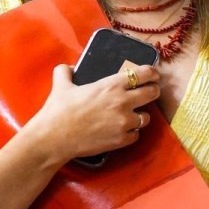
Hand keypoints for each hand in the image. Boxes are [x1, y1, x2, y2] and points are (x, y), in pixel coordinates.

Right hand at [23, 63, 159, 161]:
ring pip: (146, 117)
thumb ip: (65, 72)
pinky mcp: (122, 140)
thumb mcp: (61, 84)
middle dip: (153, 91)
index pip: (144, 74)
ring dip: (141, 115)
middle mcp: (123, 102)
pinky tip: (122, 130)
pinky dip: (131, 132)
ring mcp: (125, 123)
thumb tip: (68, 68)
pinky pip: (136, 135)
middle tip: (149, 92)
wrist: (55, 137)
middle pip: (152, 93)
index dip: (151, 73)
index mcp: (112, 85)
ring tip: (132, 115)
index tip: (153, 75)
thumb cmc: (59, 109)